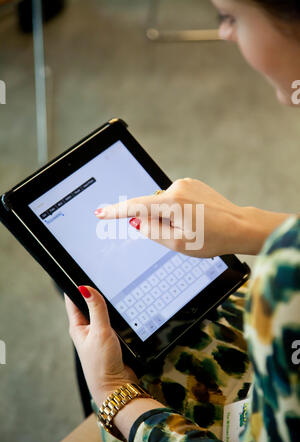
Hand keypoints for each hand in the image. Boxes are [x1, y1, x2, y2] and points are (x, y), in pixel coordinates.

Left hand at [65, 286, 137, 407]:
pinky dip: (118, 315)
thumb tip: (85, 287)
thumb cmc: (103, 364)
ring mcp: (99, 334)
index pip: (73, 299)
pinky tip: (125, 311)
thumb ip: (96, 308)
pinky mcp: (111, 339)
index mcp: (78, 326)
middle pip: (90, 303)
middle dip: (96, 292)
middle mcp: (87, 329)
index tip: (80, 269)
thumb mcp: (100, 331)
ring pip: (103, 312)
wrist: (117, 387)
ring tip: (115, 291)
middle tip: (104, 275)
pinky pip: (114, 322)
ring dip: (109, 305)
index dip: (76, 284)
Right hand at [95, 178, 244, 256]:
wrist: (240, 226)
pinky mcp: (192, 184)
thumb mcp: (178, 244)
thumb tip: (137, 220)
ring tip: (192, 227)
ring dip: (169, 216)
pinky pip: (175, 199)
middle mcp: (177, 188)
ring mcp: (186, 184)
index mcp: (171, 203)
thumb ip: (152, 231)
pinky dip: (177, 210)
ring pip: (163, 204)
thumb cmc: (212, 239)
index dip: (115, 211)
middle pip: (151, 207)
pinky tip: (195, 218)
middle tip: (180, 234)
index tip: (99, 212)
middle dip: (157, 221)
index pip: (135, 207)